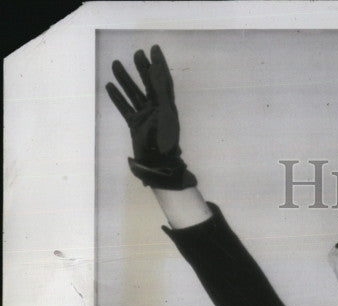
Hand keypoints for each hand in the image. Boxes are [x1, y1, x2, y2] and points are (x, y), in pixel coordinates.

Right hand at [105, 45, 195, 189]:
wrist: (158, 165)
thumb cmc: (165, 142)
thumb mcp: (165, 114)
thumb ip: (161, 93)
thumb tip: (157, 72)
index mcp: (167, 106)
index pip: (164, 81)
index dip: (160, 64)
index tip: (154, 49)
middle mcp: (157, 109)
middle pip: (148, 84)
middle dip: (142, 68)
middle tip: (136, 53)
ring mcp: (145, 117)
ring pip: (134, 94)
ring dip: (125, 79)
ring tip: (115, 64)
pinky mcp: (135, 125)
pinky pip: (125, 108)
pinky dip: (117, 98)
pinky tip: (109, 86)